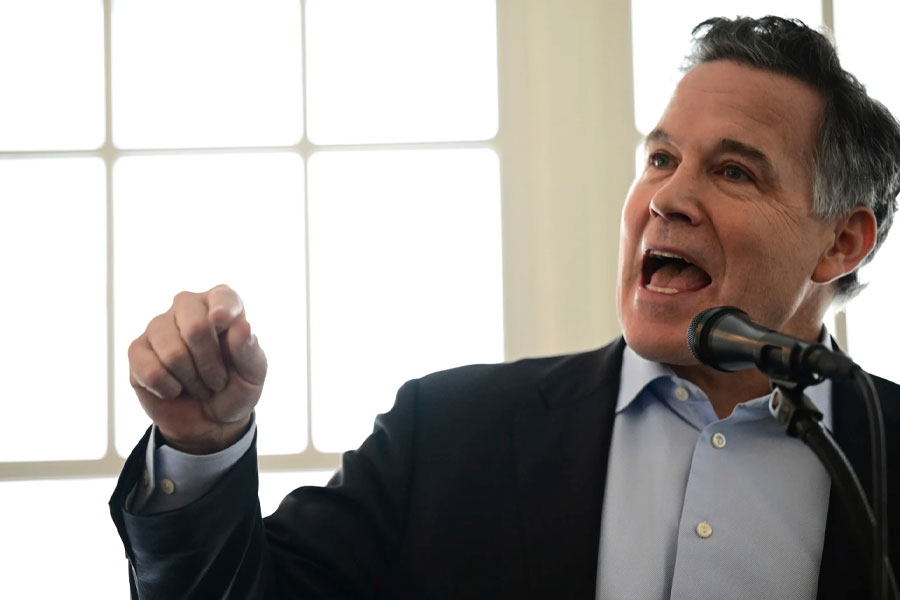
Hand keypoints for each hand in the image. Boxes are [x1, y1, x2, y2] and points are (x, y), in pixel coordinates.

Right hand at [128, 285, 266, 453]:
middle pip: (196, 328)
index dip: (223, 310)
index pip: (223, 297)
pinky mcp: (137, 349)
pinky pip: (151, 371)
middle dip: (210, 365)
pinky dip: (169, 389)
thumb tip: (242, 325)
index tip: (221, 322)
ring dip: (192, 380)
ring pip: (173, 354)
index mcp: (221, 304)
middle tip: (218, 381)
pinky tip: (175, 388)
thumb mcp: (253, 375)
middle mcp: (187, 307)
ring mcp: (158, 326)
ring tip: (199, 385)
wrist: (207, 420)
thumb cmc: (235, 389)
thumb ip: (249, 350)